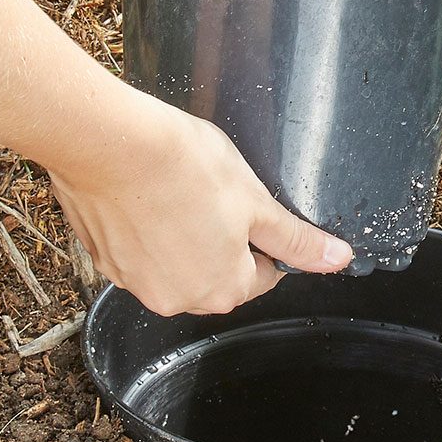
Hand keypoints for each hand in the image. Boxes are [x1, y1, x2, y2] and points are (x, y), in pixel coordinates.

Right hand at [50, 94, 354, 315]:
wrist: (110, 143)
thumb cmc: (184, 166)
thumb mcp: (256, 200)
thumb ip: (296, 238)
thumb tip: (338, 258)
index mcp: (223, 290)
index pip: (263, 275)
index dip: (263, 239)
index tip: (251, 209)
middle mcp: (178, 299)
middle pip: (217, 276)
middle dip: (221, 242)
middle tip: (215, 196)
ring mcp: (135, 283)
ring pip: (174, 265)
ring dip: (181, 237)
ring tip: (179, 191)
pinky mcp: (103, 260)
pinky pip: (137, 253)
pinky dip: (145, 231)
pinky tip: (146, 196)